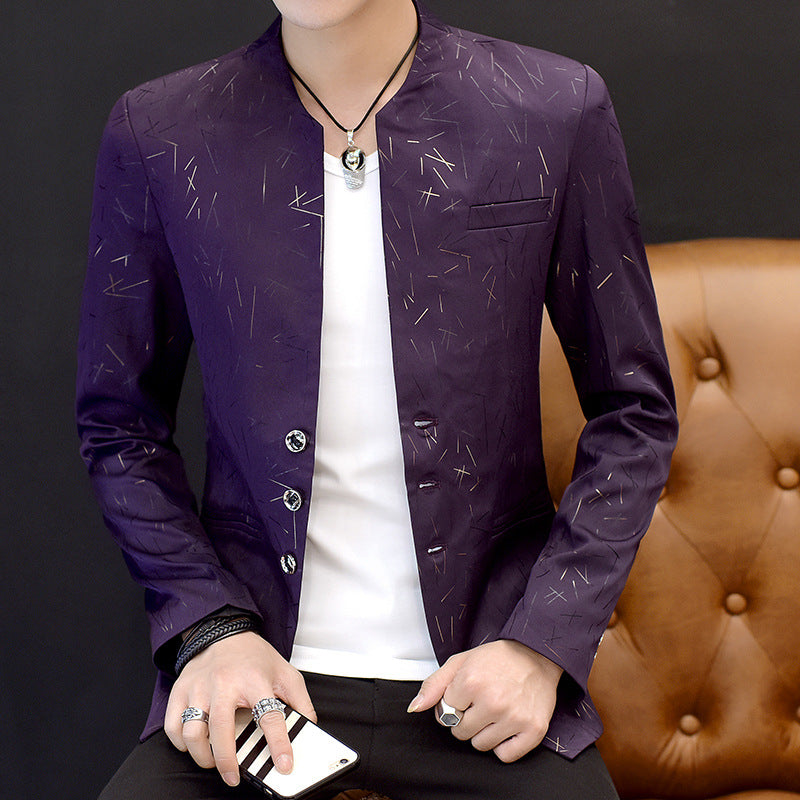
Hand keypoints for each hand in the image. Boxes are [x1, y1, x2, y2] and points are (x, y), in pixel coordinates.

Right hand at [164, 632, 315, 786]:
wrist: (224, 632)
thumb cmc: (254, 657)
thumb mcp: (285, 672)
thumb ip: (300, 701)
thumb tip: (309, 728)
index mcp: (255, 679)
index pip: (270, 716)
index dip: (279, 744)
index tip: (284, 765)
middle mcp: (224, 683)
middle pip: (221, 730)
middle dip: (227, 762)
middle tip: (234, 777)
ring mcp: (199, 687)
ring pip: (193, 732)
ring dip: (203, 756)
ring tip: (215, 761)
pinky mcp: (180, 691)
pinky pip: (174, 727)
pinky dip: (181, 744)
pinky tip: (195, 745)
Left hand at [407, 640, 561, 762]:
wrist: (536, 655)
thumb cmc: (498, 659)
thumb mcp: (460, 662)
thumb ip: (434, 685)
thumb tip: (415, 708)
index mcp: (471, 681)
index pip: (445, 713)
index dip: (454, 703)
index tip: (466, 693)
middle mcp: (493, 701)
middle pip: (461, 732)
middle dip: (466, 719)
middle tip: (481, 701)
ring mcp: (514, 717)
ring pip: (481, 745)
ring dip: (484, 732)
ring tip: (494, 710)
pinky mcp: (533, 730)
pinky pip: (505, 755)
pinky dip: (503, 745)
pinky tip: (506, 725)